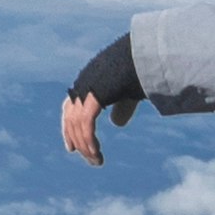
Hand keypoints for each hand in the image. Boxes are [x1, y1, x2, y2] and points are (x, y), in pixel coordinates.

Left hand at [63, 33, 140, 166]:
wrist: (146, 53)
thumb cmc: (140, 69)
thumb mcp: (129, 92)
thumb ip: (121, 107)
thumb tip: (116, 124)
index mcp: (87, 82)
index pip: (70, 109)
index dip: (69, 129)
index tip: (71, 147)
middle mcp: (82, 85)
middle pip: (71, 119)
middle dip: (77, 141)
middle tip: (87, 158)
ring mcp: (86, 89)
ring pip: (78, 125)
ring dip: (86, 146)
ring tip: (96, 161)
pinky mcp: (94, 95)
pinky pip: (86, 124)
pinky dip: (89, 141)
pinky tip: (97, 153)